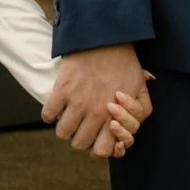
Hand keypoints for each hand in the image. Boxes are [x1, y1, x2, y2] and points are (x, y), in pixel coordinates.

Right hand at [45, 44, 150, 158]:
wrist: (107, 37)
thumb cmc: (125, 64)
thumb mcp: (141, 91)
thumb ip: (139, 112)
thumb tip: (128, 128)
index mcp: (113, 116)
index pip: (101, 152)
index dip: (97, 148)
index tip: (96, 137)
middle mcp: (94, 113)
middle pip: (79, 145)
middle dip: (80, 138)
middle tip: (82, 127)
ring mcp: (76, 101)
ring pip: (62, 133)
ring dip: (65, 128)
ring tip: (69, 117)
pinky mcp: (61, 89)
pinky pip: (48, 114)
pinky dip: (50, 114)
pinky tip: (58, 106)